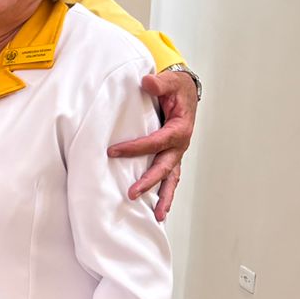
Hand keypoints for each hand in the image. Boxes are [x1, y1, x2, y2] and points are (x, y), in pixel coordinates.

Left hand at [107, 69, 197, 221]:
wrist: (186, 91)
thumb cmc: (177, 88)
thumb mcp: (170, 82)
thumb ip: (159, 83)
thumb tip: (147, 82)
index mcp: (179, 129)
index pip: (155, 142)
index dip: (135, 148)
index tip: (113, 152)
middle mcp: (180, 145)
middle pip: (164, 167)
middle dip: (149, 181)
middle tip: (131, 193)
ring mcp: (177, 153)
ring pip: (171, 178)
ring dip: (164, 197)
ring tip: (157, 216)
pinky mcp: (172, 156)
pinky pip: (169, 177)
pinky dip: (165, 193)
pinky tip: (158, 210)